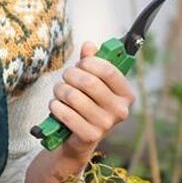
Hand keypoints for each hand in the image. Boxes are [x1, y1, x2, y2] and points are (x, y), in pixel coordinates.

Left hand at [49, 41, 135, 158]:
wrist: (79, 137)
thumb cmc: (86, 103)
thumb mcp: (92, 82)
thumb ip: (90, 62)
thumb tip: (89, 45)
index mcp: (126, 94)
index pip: (109, 70)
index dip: (89, 62)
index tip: (81, 63)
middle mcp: (120, 110)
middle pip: (88, 82)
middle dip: (70, 75)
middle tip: (66, 78)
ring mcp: (106, 125)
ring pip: (72, 96)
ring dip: (59, 91)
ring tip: (61, 93)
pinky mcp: (90, 135)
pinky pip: (64, 112)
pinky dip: (55, 106)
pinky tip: (58, 107)